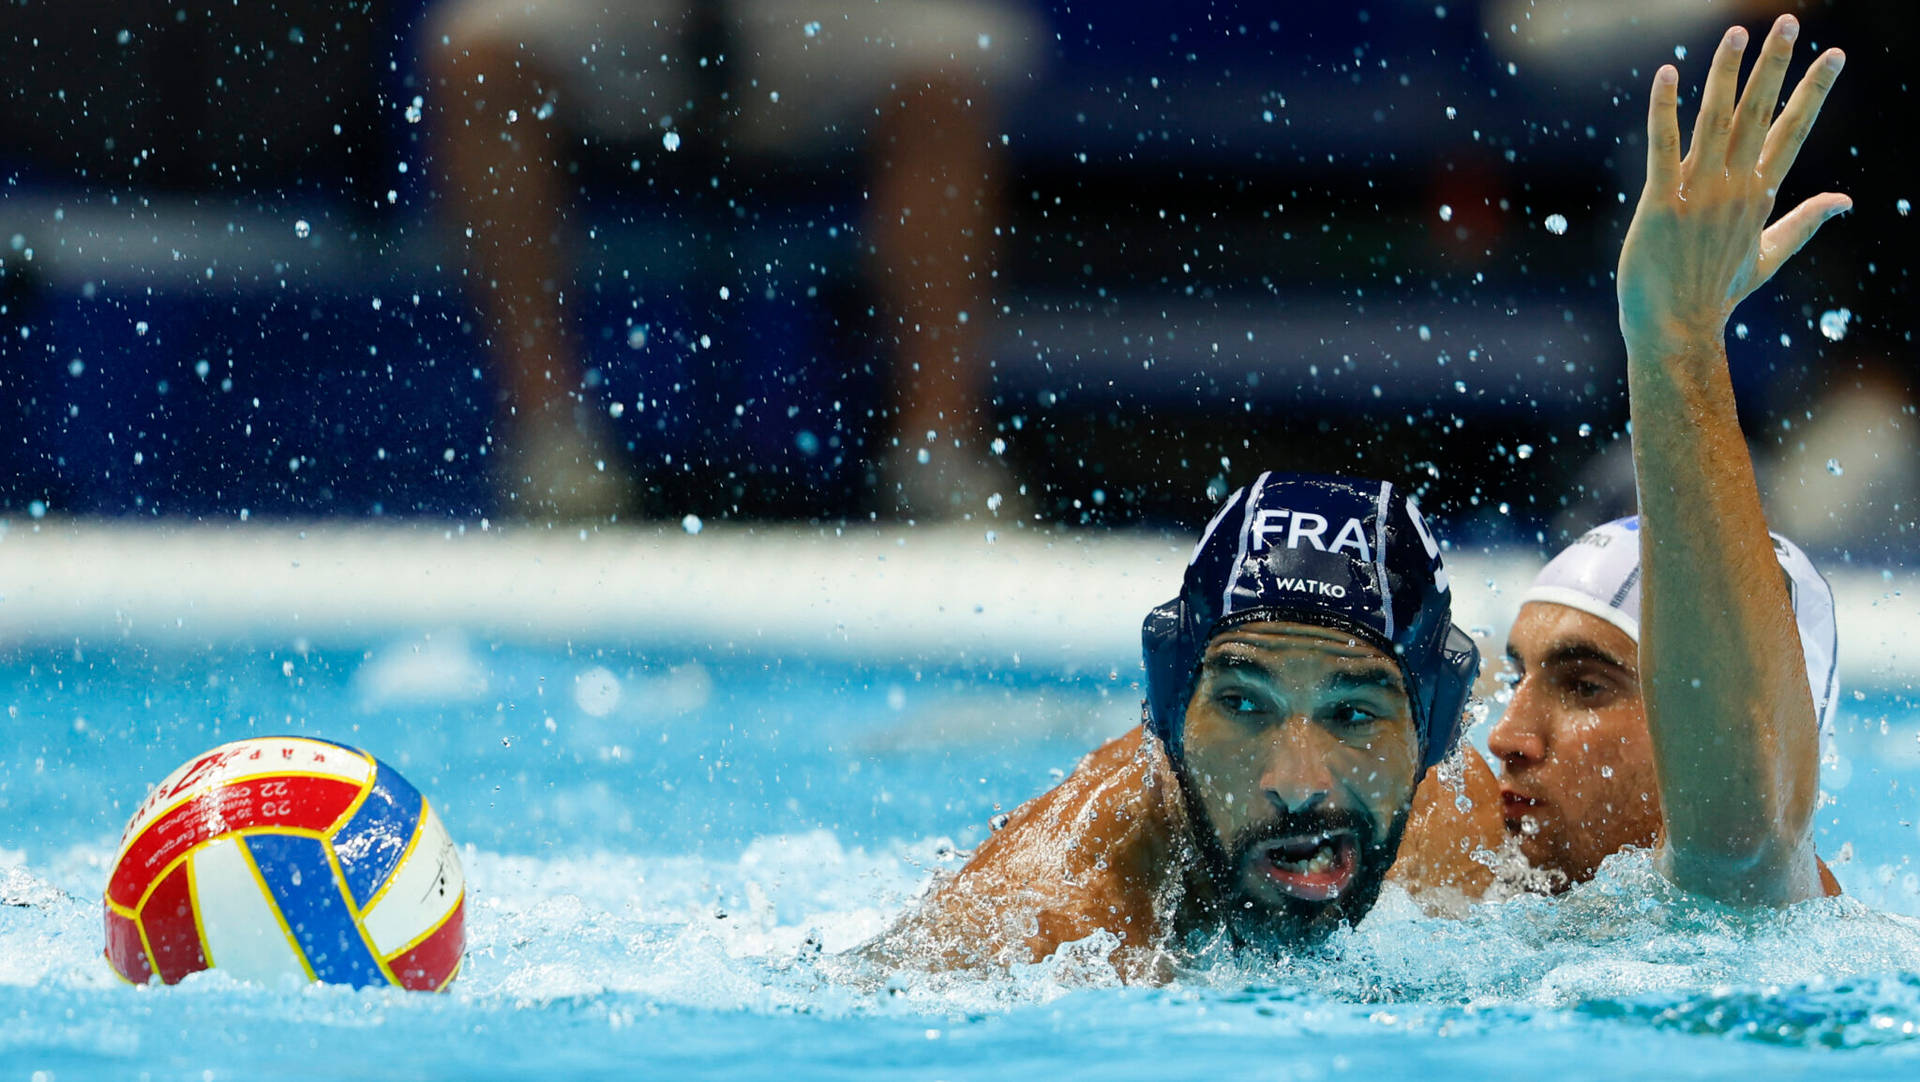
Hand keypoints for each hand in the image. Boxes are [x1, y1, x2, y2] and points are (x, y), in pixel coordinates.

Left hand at [1617, 15, 1849, 355]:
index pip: (1793, 131)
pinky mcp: (1660, 205)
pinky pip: (1663, 150)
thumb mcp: (1770, 255)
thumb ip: (1805, 222)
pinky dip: (1665, 112)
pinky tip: (1667, 75)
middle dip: (1776, 67)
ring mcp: (1699, 195)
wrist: (1677, 331)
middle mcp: (1735, 188)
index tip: (1834, 55)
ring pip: (1716, 122)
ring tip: (1739, 32)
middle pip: (1761, 116)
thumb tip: (1845, 201)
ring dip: (1727, 75)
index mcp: (1760, 195)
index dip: (1812, 92)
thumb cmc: (1717, 295)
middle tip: (1788, 22)